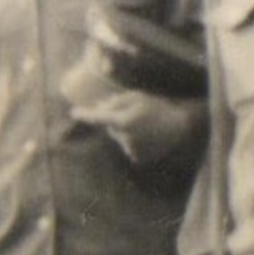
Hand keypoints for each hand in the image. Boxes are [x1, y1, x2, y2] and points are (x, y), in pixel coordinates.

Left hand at [61, 63, 203, 166]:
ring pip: (119, 138)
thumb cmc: (158, 108)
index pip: (98, 118)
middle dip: (114, 120)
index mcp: (123, 121)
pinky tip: (147, 136)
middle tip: (133, 114)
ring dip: (125, 131)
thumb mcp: (137, 97)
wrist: (179, 127)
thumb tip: (99, 108)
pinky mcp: (136, 157)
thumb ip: (116, 102)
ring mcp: (130, 149)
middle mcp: (124, 137)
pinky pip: (127, 146)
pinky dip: (133, 140)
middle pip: (109, 128)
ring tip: (144, 125)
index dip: (85, 115)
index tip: (73, 112)